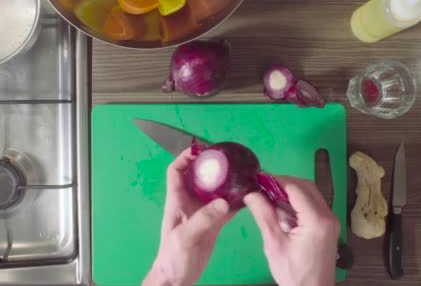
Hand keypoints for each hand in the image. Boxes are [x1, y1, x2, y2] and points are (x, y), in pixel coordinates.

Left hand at [143, 148, 232, 285]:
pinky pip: (225, 207)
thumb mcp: (185, 236)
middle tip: (229, 158)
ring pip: (214, 190)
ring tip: (241, 172)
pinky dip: (235, 200)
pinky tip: (247, 196)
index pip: (176, 171)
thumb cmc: (173, 256)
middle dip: (210, 165)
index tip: (201, 149)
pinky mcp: (213, 223)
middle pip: (198, 176)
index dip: (185, 157)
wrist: (177, 277)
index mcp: (177, 200)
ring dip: (225, 181)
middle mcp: (189, 202)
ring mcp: (202, 212)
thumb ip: (203, 219)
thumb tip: (224, 202)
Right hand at [244, 176, 339, 285]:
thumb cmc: (293, 273)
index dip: (276, 180)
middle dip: (283, 183)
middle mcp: (328, 216)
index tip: (258, 178)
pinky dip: (296, 203)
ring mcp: (330, 221)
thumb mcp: (274, 244)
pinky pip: (312, 206)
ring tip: (268, 197)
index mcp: (317, 220)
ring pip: (310, 194)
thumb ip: (264, 215)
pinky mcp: (327, 227)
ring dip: (290, 192)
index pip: (296, 188)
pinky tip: (281, 210)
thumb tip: (250, 193)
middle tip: (262, 186)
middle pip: (306, 187)